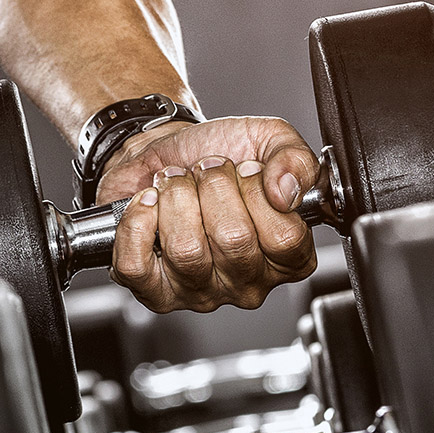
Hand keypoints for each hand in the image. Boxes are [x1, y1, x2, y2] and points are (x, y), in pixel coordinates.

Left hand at [97, 117, 318, 312]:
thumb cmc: (217, 154)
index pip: (284, 238)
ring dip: (175, 198)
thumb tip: (286, 192)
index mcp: (285, 257)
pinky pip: (136, 265)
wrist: (162, 153)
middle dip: (213, 187)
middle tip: (204, 171)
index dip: (258, 192)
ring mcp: (199, 292)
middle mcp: (246, 282)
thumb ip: (296, 159)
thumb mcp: (269, 140)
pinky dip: (138, 220)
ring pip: (186, 250)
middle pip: (233, 241)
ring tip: (176, 183)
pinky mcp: (153, 292)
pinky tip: (148, 203)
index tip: (245, 169)